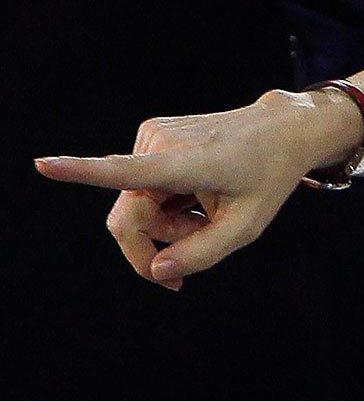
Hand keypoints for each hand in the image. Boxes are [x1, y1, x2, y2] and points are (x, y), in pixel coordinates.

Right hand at [34, 91, 363, 288]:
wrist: (281, 130)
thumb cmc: (268, 178)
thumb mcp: (248, 227)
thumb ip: (203, 254)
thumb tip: (155, 270)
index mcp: (185, 163)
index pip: (127, 173)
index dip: (81, 172)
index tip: (43, 164)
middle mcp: (160, 143)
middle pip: (128, 219)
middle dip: (157, 244)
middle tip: (197, 251)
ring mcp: (151, 135)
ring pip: (135, 205)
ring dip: (168, 223)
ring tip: (207, 210)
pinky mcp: (150, 134)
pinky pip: (142, 187)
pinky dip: (167, 202)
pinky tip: (197, 192)